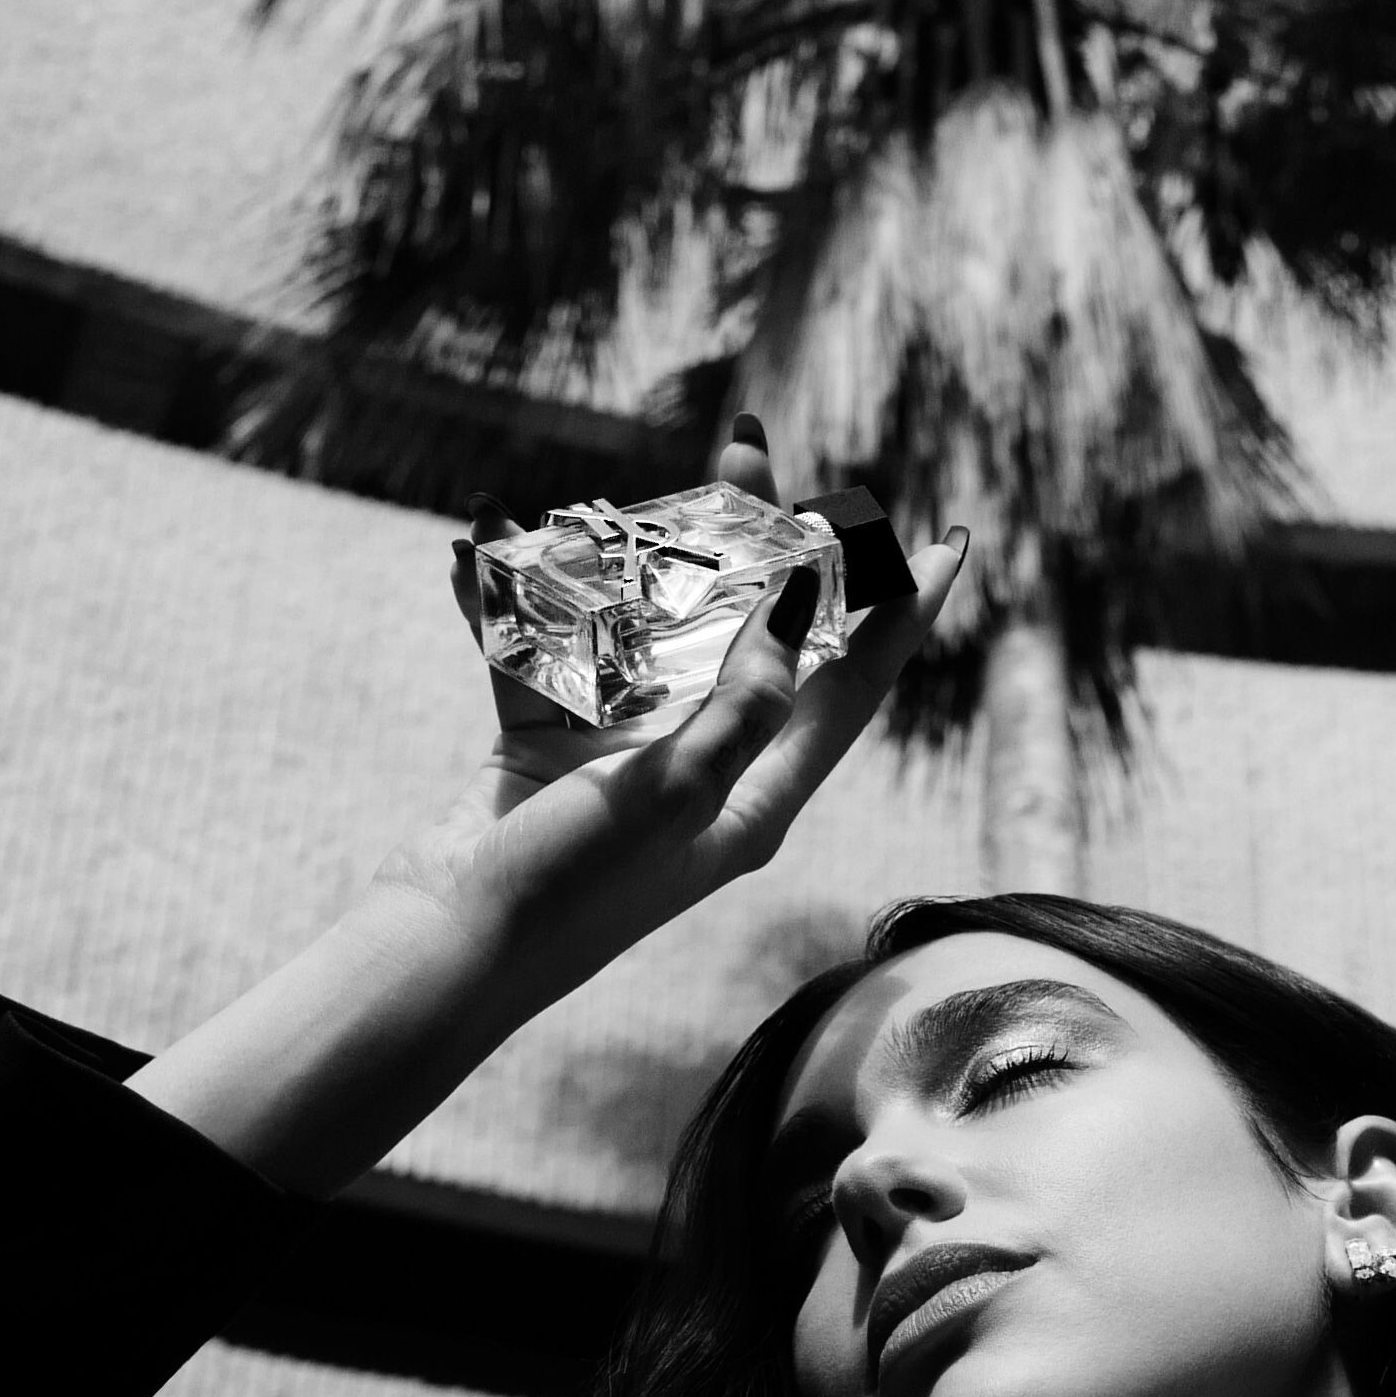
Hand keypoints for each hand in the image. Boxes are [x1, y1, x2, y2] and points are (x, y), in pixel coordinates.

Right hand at [406, 414, 971, 972]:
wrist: (447, 947)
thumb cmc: (573, 892)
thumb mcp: (676, 797)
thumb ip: (744, 705)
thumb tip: (797, 608)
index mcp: (759, 796)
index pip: (856, 688)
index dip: (904, 614)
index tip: (948, 542)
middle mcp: (704, 768)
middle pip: (754, 635)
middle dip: (755, 541)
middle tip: (753, 449)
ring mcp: (626, 752)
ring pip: (646, 625)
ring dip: (630, 553)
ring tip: (618, 485)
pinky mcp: (552, 740)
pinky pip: (541, 646)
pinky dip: (512, 596)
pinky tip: (479, 543)